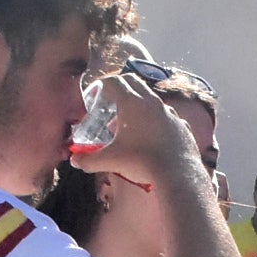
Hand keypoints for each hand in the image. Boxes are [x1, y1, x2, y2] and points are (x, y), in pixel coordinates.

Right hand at [72, 69, 186, 190]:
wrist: (178, 174)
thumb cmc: (141, 162)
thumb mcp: (111, 161)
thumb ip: (89, 160)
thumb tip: (74, 161)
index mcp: (133, 103)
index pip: (114, 82)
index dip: (102, 86)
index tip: (96, 96)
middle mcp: (152, 102)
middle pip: (133, 82)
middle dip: (120, 89)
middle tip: (110, 104)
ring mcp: (170, 113)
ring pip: (151, 101)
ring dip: (138, 107)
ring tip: (129, 126)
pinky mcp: (182, 126)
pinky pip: (166, 118)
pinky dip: (155, 122)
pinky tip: (151, 138)